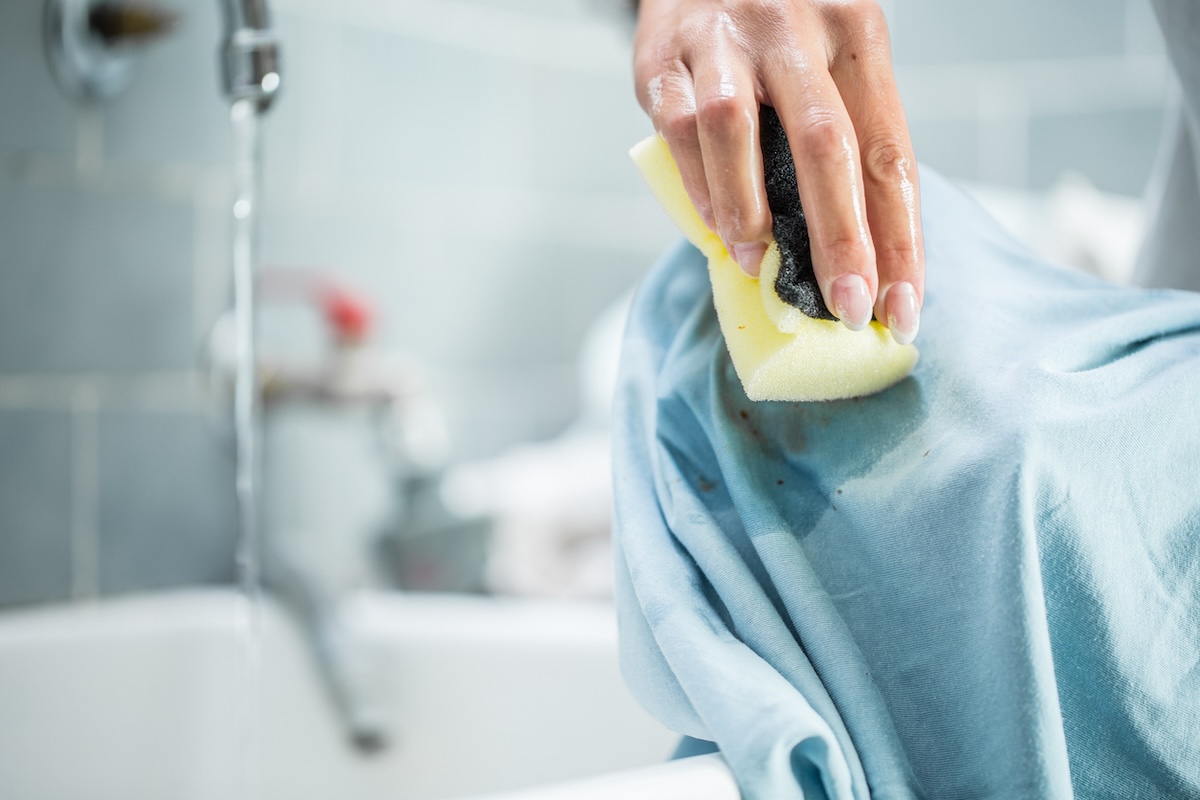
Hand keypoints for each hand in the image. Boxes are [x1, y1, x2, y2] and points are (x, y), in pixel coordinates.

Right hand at [633, 0, 923, 343]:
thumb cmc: (778, 30)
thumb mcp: (830, 57)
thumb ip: (844, 138)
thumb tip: (859, 256)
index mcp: (855, 31)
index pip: (888, 149)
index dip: (899, 237)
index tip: (902, 306)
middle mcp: (794, 27)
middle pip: (826, 144)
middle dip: (842, 240)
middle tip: (849, 307)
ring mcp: (724, 39)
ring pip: (736, 132)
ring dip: (750, 215)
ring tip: (759, 266)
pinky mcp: (664, 58)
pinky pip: (680, 130)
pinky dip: (700, 188)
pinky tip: (716, 226)